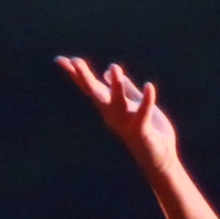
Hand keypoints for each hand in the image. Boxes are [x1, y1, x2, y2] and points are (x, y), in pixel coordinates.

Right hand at [55, 56, 178, 174]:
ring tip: (114, 67)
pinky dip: (146, 100)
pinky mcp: (141, 130)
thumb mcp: (134, 102)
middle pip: (95, 92)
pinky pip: (143, 113)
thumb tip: (106, 71)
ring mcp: (126, 122)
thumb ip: (124, 87)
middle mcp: (113, 114)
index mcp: (110, 106)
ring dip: (116, 85)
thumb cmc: (147, 130)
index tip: (60, 59)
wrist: (159, 158)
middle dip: (85, 77)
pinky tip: (149, 85)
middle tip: (74, 60)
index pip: (89, 86)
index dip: (75, 73)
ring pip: (117, 101)